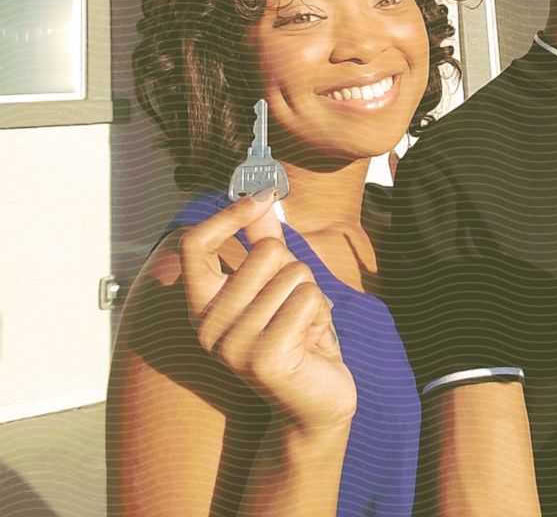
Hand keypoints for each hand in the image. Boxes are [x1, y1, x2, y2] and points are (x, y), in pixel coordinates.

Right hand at [178, 192, 356, 432]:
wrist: (316, 402)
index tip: (262, 198)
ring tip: (303, 329)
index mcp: (202, 306)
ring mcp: (232, 345)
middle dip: (296, 272)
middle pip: (265, 253)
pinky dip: (321, 314)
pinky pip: (308, 298)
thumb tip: (261, 197)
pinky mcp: (262, 358)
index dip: (228, 215)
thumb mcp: (278, 285)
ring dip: (312, 296)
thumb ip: (263, 243)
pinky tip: (311, 343)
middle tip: (294, 308)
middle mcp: (207, 327)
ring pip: (294, 274)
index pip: (194, 245)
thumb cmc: (297, 336)